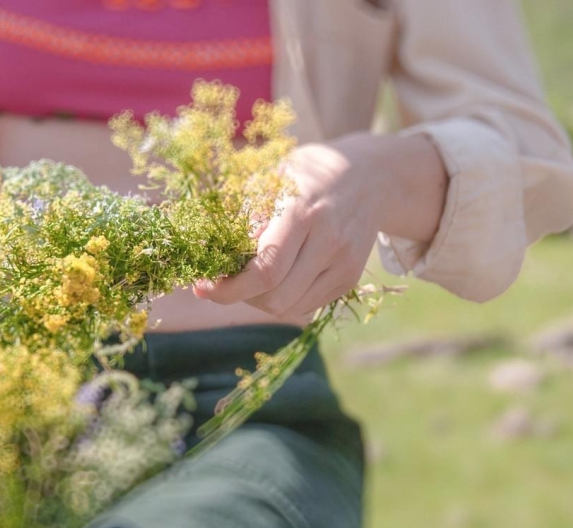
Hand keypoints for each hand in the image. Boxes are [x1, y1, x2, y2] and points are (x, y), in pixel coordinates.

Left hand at [193, 132, 447, 322]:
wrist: (370, 175)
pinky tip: (276, 278)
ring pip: (289, 308)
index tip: (203, 286)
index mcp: (302, 210)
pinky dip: (283, 299)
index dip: (228, 288)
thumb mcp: (268, 177)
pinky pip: (306, 306)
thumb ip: (238, 214)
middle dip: (240, 297)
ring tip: (249, 278)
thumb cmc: (304, 173)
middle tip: (223, 280)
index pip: (265, 270)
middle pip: (275, 297)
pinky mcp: (350, 277)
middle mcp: (328, 240)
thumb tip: (201, 250)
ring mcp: (343, 263)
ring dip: (259, 302)